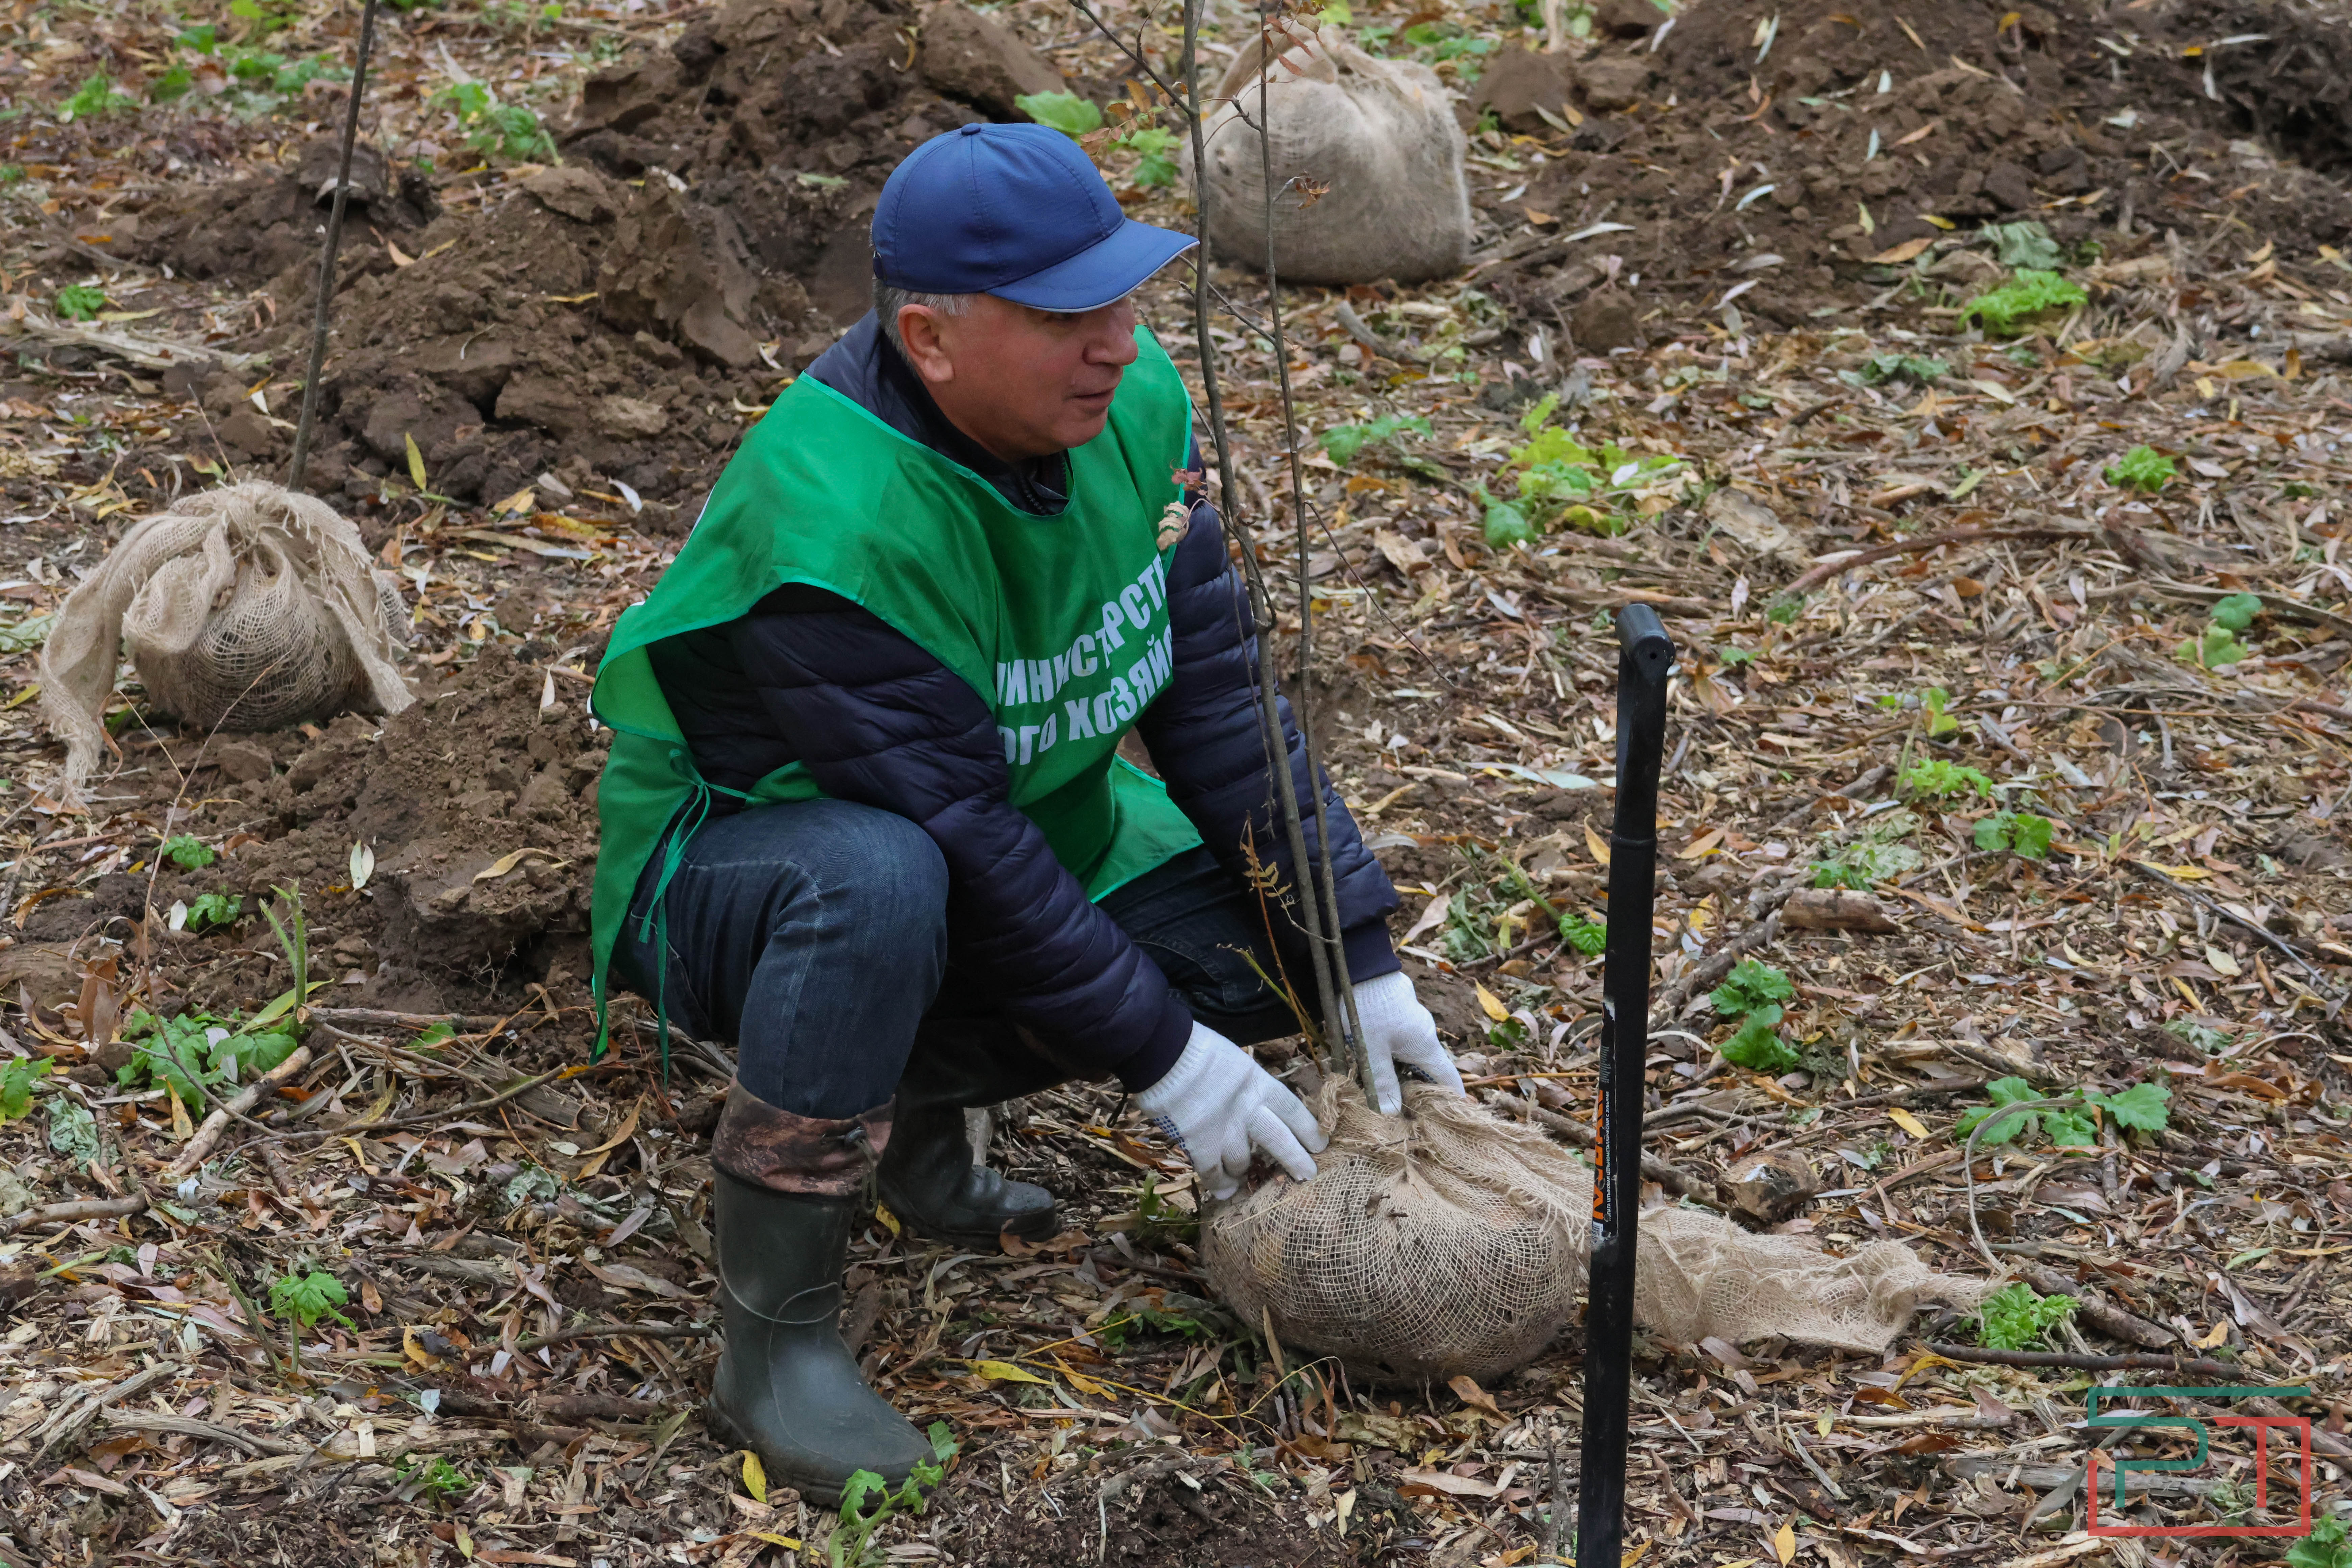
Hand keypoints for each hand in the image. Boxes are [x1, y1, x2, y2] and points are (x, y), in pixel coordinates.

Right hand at [1136, 1022, 1325, 1200]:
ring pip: (1242, 1161)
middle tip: (1307, 1175)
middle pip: (1280, 1141)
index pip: (1294, 1112)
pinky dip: (1220, 1183)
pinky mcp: (1200, 1144)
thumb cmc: (1197, 1051)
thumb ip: (1247, 1088)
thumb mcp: (1236, 1063)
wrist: (1164, 1052)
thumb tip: (1254, 1107)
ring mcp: (1225, 1129)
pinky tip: (1225, 1190)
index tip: (1320, 1145)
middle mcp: (1249, 1109)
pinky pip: (1214, 1172)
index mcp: (1260, 1084)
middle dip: (1296, 1160)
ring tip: (1242, 1176)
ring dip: (1243, 1170)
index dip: (1309, 1130)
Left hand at [1349, 969, 1464, 1114]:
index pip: (1448, 1080)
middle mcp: (1424, 1035)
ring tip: (1390, 1096)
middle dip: (1422, 1094)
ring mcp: (1412, 1022)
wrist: (1359, 963)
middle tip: (1411, 1116)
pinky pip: (1401, 1042)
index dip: (1451, 1102)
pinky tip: (1377, 1067)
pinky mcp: (1397, 1013)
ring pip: (1413, 1056)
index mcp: (1425, 1046)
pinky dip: (1395, 1059)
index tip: (1450, 1121)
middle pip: (1430, 1071)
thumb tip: (1393, 1116)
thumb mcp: (1371, 1051)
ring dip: (1404, 1076)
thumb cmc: (1367, 1008)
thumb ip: (1382, 1084)